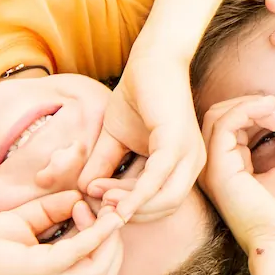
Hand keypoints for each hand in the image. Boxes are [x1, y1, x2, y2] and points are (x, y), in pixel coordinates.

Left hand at [0, 191, 124, 274]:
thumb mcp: (25, 224)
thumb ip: (53, 212)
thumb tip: (80, 197)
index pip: (101, 270)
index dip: (108, 239)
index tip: (94, 210)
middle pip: (108, 272)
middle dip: (114, 239)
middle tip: (102, 210)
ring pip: (103, 268)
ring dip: (106, 235)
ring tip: (91, 210)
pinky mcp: (40, 271)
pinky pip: (79, 251)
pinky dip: (92, 230)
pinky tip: (87, 209)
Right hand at [78, 40, 205, 222]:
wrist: (149, 61)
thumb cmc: (137, 96)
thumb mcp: (114, 138)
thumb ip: (102, 165)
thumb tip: (83, 191)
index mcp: (182, 167)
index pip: (158, 203)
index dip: (128, 209)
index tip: (96, 205)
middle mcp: (192, 165)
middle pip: (164, 209)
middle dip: (130, 213)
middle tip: (97, 206)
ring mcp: (188, 155)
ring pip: (164, 201)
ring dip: (129, 205)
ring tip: (100, 197)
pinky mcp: (177, 143)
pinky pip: (157, 180)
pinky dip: (135, 195)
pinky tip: (113, 201)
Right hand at [200, 96, 274, 274]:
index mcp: (231, 167)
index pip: (232, 125)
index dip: (257, 111)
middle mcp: (215, 167)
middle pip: (220, 116)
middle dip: (252, 104)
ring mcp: (213, 168)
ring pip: (217, 116)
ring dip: (251, 105)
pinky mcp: (217, 169)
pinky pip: (223, 125)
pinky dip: (246, 110)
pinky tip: (270, 113)